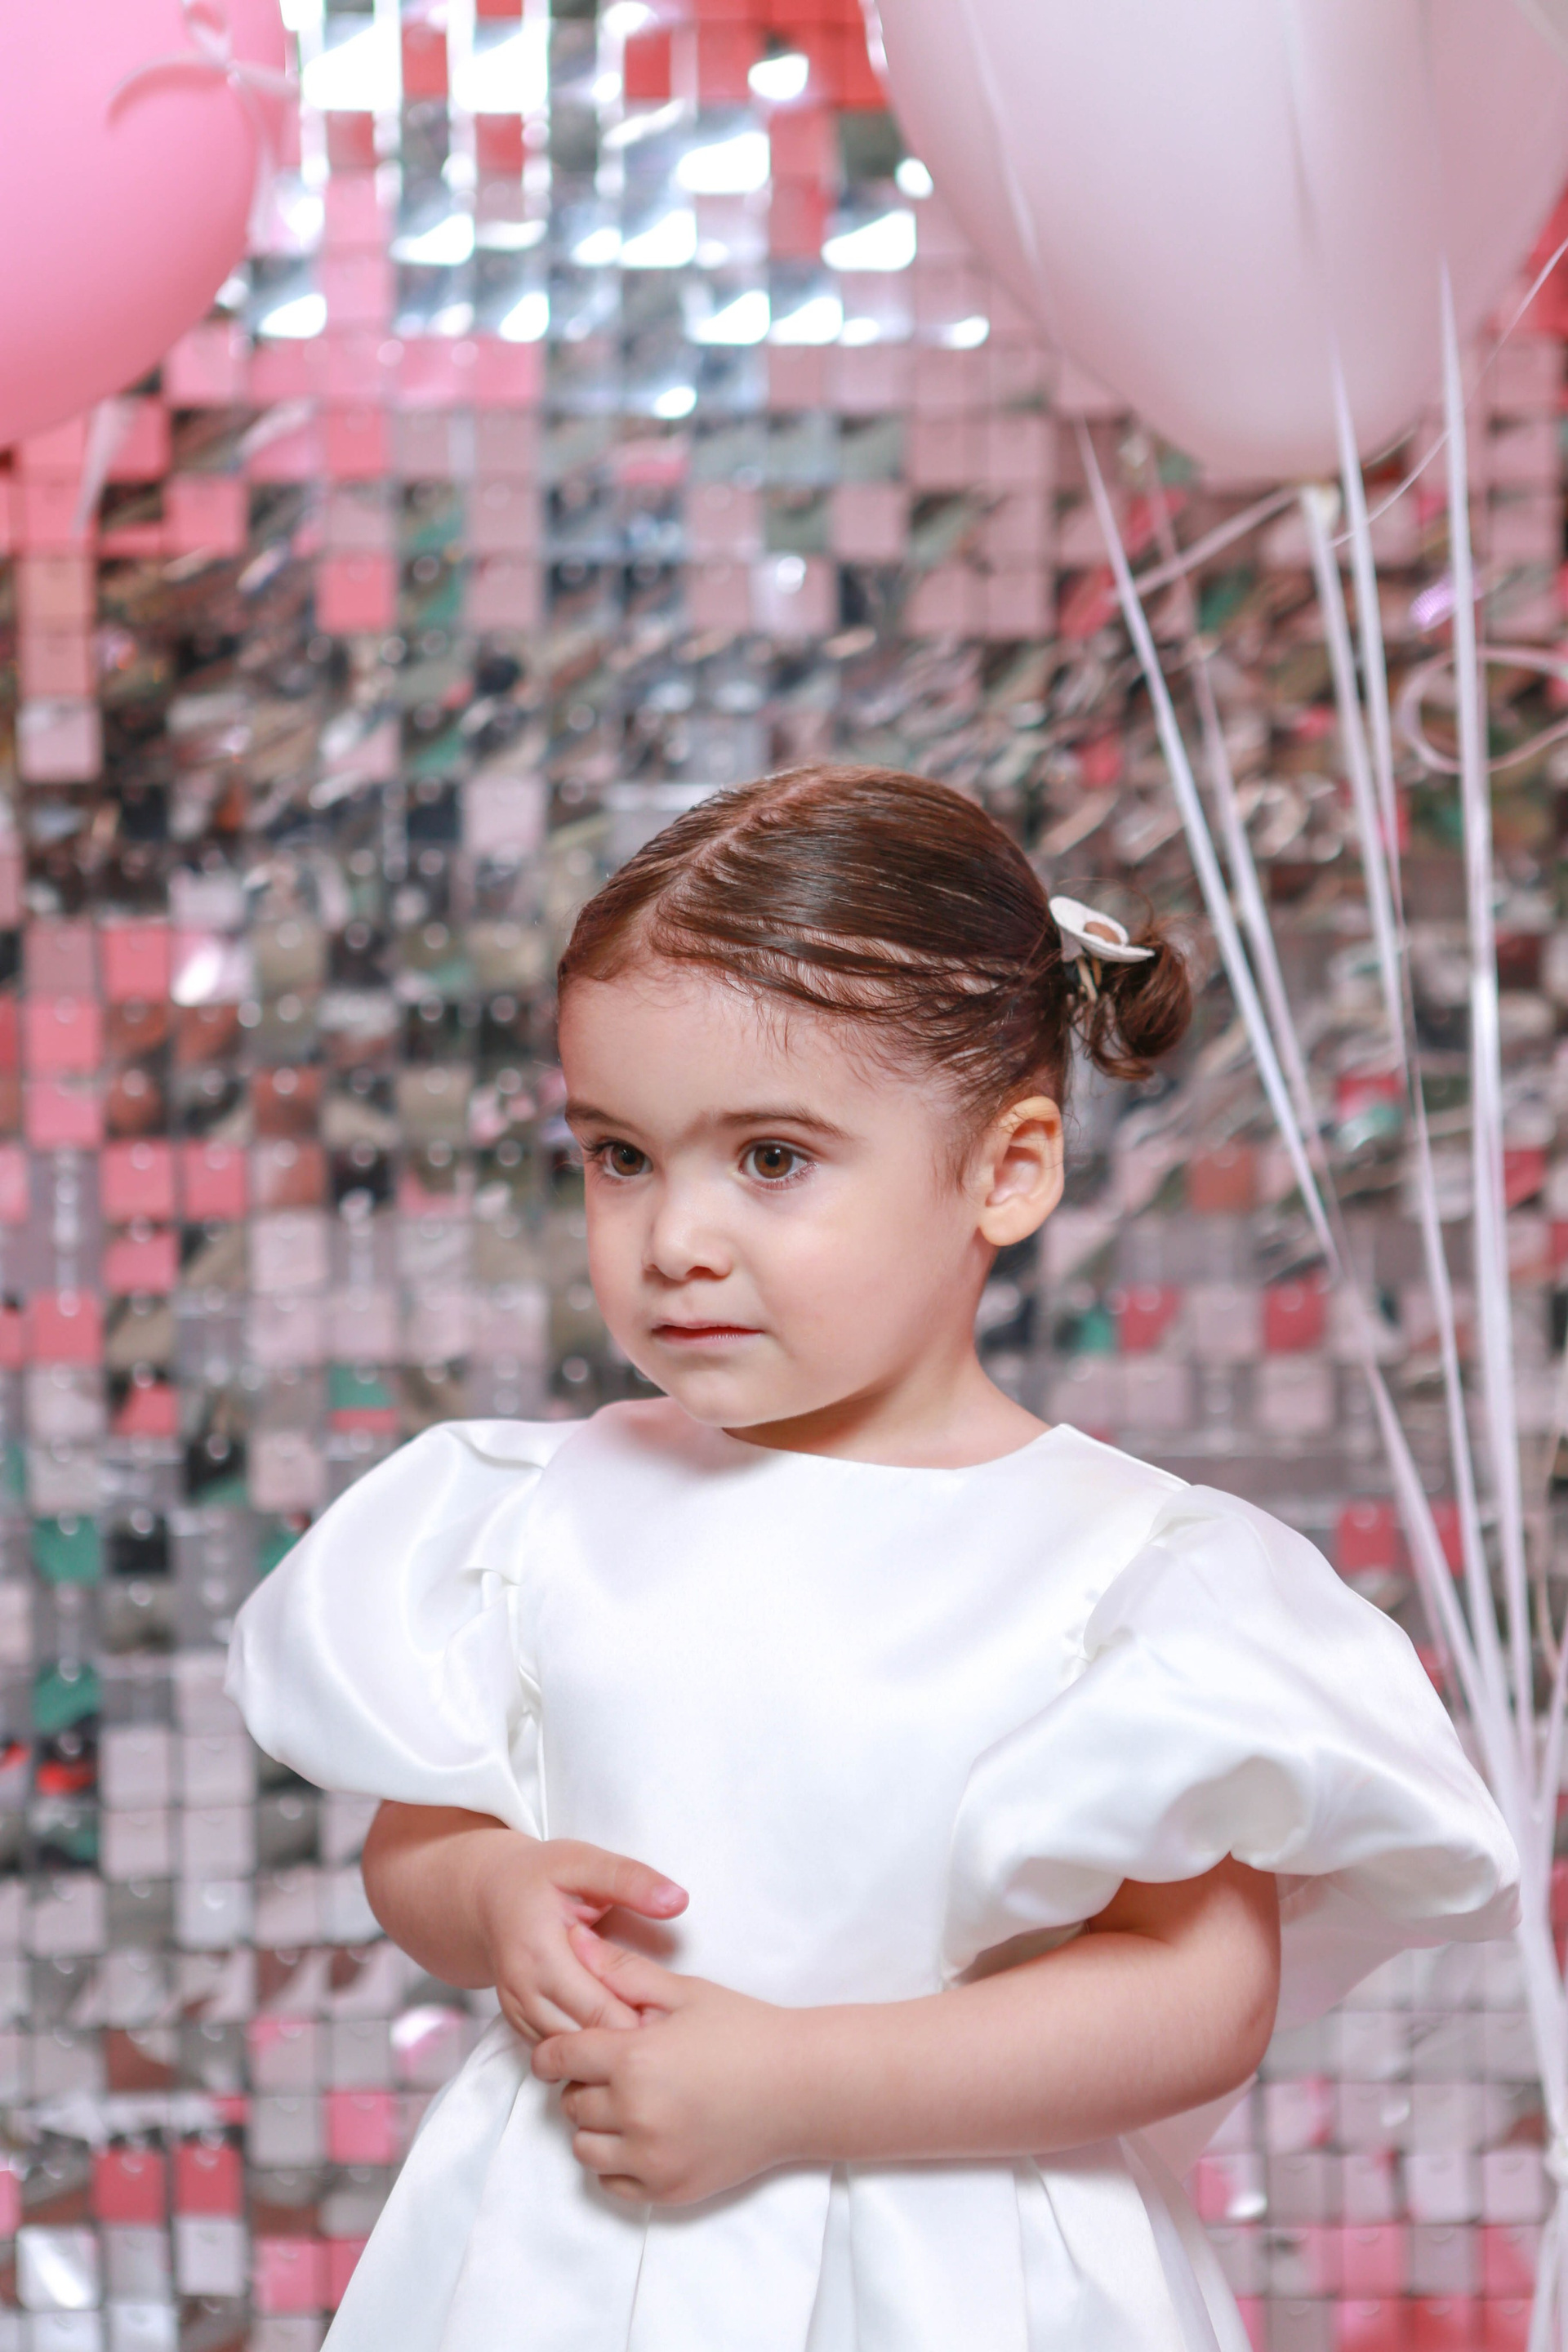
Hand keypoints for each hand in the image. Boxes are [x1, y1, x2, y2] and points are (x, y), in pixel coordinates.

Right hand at [477, 1839, 687, 2042]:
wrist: (491, 1896)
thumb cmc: (541, 1876)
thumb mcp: (585, 1863)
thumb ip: (631, 1880)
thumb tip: (678, 1900)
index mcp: (541, 1952)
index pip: (599, 2009)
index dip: (640, 2014)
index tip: (672, 2008)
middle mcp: (523, 1990)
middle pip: (586, 2038)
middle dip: (627, 2036)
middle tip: (665, 2022)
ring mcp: (517, 2012)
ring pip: (570, 2054)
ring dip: (607, 2046)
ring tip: (643, 2025)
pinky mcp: (518, 2024)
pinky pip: (557, 2052)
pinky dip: (586, 2046)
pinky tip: (614, 2028)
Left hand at [531, 1928, 800, 2205]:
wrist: (801, 2088)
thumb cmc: (745, 2031)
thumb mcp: (686, 1992)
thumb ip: (624, 1972)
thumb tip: (571, 1938)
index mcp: (634, 2059)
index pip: (560, 2058)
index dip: (553, 2051)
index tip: (560, 2051)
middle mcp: (636, 2114)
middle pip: (571, 2103)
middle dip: (581, 2084)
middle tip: (611, 2070)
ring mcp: (651, 2158)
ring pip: (584, 2147)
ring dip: (595, 2125)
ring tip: (627, 2104)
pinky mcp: (668, 2190)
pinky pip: (612, 2182)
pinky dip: (617, 2161)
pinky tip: (644, 2135)